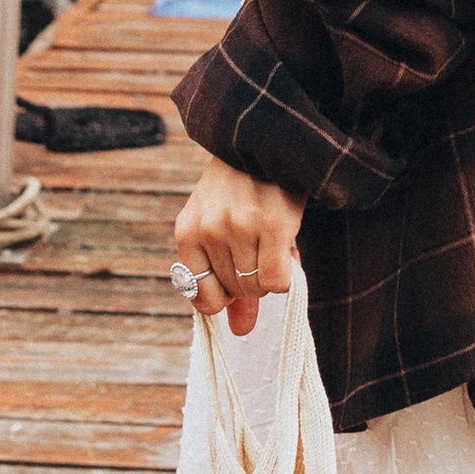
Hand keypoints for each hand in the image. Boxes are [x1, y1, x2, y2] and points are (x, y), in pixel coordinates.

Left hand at [172, 158, 304, 335]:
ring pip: (257, 288)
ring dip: (270, 274)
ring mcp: (240, 228)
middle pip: (234, 291)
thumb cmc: (240, 191)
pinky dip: (286, 276)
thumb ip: (227, 283)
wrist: (265, 140)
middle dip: (251, 279)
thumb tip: (241, 333)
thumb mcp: (221, 230)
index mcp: (187, 232)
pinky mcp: (273, 225)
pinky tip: (287, 251)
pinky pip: (278, 282)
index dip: (224, 295)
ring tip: (272, 244)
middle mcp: (209, 230)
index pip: (201, 296)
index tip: (237, 277)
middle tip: (259, 250)